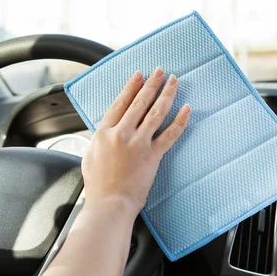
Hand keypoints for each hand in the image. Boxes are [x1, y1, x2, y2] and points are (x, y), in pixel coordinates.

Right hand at [82, 67, 191, 214]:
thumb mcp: (90, 156)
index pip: (120, 103)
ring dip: (167, 94)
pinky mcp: (153, 156)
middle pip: (139, 103)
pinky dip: (180, 120)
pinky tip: (186, 109)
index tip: (139, 75)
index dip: (131, 87)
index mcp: (104, 133)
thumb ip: (99, 140)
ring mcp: (138, 144)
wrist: (109, 203)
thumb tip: (105, 132)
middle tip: (160, 71)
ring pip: (156, 113)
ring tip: (174, 81)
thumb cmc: (98, 185)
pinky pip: (170, 134)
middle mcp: (122, 134)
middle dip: (152, 84)